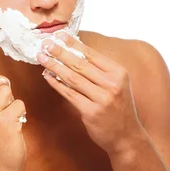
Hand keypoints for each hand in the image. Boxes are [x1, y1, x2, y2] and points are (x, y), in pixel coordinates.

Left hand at [36, 32, 142, 154]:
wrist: (127, 136)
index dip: (74, 43)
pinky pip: (70, 94)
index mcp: (118, 73)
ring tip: (42, 57)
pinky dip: (57, 84)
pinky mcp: (91, 112)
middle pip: (80, 64)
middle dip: (60, 52)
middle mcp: (112, 84)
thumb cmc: (119, 108)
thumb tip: (76, 52)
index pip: (92, 54)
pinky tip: (48, 76)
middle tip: (45, 43)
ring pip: (73, 78)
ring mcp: (102, 99)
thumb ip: (100, 71)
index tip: (60, 34)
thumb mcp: (117, 85)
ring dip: (55, 66)